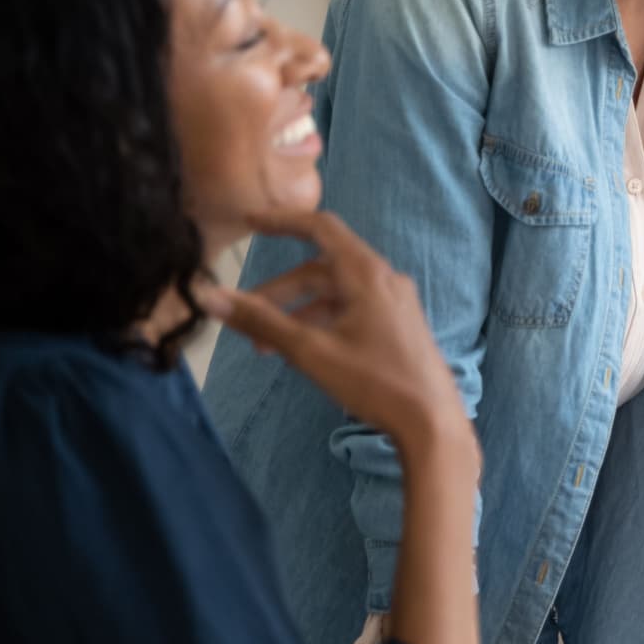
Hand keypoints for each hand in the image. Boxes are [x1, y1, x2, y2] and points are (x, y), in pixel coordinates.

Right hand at [199, 210, 470, 463]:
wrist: (432, 422)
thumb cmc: (375, 382)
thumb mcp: (310, 351)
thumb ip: (261, 322)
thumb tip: (210, 296)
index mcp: (366, 273)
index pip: (320, 228)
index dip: (282, 221)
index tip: (249, 221)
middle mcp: (384, 278)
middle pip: (322, 269)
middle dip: (280, 291)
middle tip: (245, 318)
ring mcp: (395, 302)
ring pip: (336, 293)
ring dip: (299, 312)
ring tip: (265, 348)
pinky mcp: (399, 324)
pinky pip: (353, 310)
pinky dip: (322, 321)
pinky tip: (302, 351)